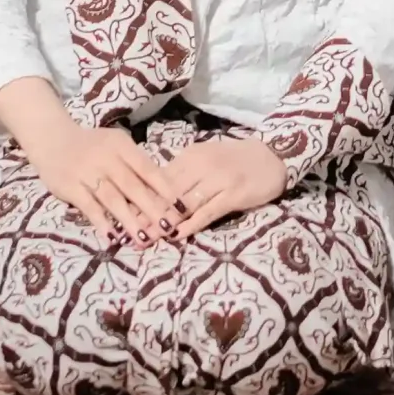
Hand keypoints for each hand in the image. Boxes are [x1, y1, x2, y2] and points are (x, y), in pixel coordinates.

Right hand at [22, 117, 171, 243]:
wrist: (52, 139)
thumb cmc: (92, 145)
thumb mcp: (116, 145)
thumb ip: (134, 163)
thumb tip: (162, 188)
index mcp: (121, 146)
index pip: (146, 168)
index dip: (163, 187)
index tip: (179, 205)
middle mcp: (106, 158)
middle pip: (132, 185)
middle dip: (151, 208)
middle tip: (167, 228)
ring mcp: (87, 173)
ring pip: (111, 198)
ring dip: (128, 220)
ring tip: (143, 239)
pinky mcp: (70, 187)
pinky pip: (88, 207)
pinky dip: (100, 222)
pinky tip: (111, 237)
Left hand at [140, 131, 287, 241]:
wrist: (271, 157)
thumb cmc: (234, 160)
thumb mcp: (205, 160)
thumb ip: (182, 173)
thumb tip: (151, 191)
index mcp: (191, 155)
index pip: (160, 179)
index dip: (140, 198)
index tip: (122, 214)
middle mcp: (202, 165)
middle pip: (168, 193)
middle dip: (147, 213)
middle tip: (128, 232)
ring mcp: (218, 180)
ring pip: (184, 204)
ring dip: (164, 223)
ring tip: (146, 239)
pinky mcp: (233, 194)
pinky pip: (208, 212)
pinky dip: (191, 224)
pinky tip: (177, 235)